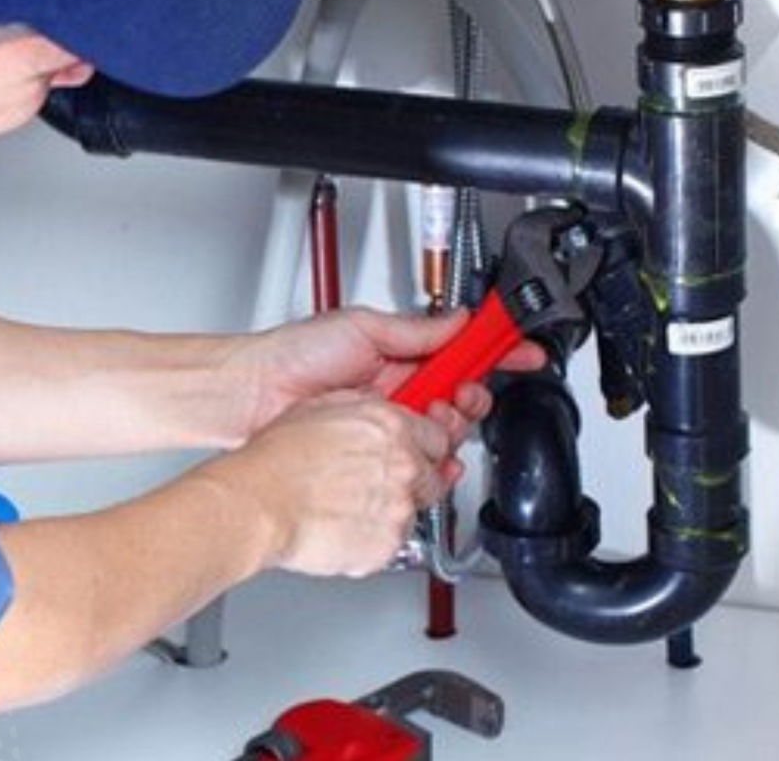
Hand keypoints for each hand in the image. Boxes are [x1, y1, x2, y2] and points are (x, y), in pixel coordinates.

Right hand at [197, 391, 454, 576]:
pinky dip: (374, 537)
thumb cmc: (276, 461)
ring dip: (391, 509)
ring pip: (415, 510)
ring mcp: (399, 508)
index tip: (419, 449)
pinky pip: (393, 542)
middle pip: (435, 474)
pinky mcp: (389, 546)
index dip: (425, 444)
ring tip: (349, 505)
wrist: (259, 505)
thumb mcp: (319, 408)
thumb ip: (363, 408)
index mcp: (390, 427)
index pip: (439, 435)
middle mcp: (403, 466)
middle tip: (377, 481)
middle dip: (413, 478)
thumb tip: (376, 408)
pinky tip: (344, 524)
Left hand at [227, 307, 541, 444]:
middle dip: (473, 396)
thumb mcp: (362, 327)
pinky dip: (435, 459)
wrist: (253, 395)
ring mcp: (389, 421)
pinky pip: (421, 460)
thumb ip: (416, 328)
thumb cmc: (293, 354)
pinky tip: (430, 453)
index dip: (497, 351)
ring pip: (447, 430)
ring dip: (451, 425)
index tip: (524, 351)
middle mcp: (400, 388)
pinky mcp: (377, 450)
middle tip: (459, 394)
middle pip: (464, 396)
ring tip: (428, 415)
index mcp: (400, 353)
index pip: (462, 351)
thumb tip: (461, 318)